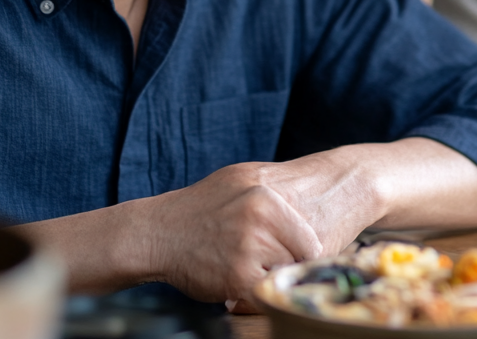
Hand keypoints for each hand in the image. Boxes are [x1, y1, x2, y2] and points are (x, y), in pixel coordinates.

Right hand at [141, 161, 325, 305]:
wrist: (158, 233)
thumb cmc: (203, 207)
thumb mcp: (242, 181)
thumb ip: (280, 191)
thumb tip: (318, 202)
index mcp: (267, 196)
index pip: (311, 239)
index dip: (300, 251)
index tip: (286, 252)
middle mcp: (261, 219)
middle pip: (300, 260)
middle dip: (285, 264)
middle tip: (261, 258)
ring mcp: (249, 249)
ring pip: (282, 276)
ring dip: (267, 277)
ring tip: (244, 263)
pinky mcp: (238, 277)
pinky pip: (263, 294)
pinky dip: (252, 293)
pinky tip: (235, 277)